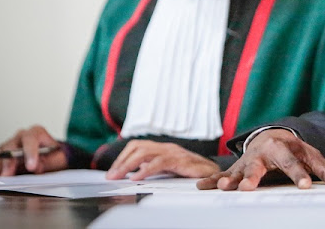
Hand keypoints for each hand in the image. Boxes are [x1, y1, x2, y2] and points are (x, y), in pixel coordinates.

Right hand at [0, 125, 66, 176]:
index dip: (30, 153)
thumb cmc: (54, 156)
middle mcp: (21, 136)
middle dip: (9, 162)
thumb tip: (36, 167)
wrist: (50, 157)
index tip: (31, 167)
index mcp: (37, 133)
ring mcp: (9, 144)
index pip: (31, 139)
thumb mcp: (57, 159)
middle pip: (11, 147)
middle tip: (7, 176)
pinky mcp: (1, 154)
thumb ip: (48, 162)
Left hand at [105, 140, 219, 179]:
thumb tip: (136, 172)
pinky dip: (145, 170)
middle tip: (111, 176)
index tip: (113, 171)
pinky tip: (137, 178)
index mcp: (162, 149)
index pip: (137, 146)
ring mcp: (173, 152)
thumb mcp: (169, 169)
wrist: (213, 173)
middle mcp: (166, 147)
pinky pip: (159, 162)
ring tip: (119, 176)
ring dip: (128, 165)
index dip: (123, 157)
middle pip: (137, 147)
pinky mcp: (180, 160)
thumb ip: (154, 168)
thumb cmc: (192, 171)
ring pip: (144, 152)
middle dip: (121, 161)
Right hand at [196, 129, 324, 190]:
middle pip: (258, 165)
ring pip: (238, 170)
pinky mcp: (237, 168)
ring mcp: (248, 161)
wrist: (271, 136)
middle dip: (253, 176)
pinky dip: (212, 180)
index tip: (304, 186)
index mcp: (283, 148)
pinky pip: (223, 175)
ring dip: (230, 179)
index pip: (292, 162)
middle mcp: (263, 153)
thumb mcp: (309, 155)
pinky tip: (202, 186)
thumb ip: (323, 168)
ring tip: (225, 187)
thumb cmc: (292, 149)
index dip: (298, 174)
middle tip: (248, 187)